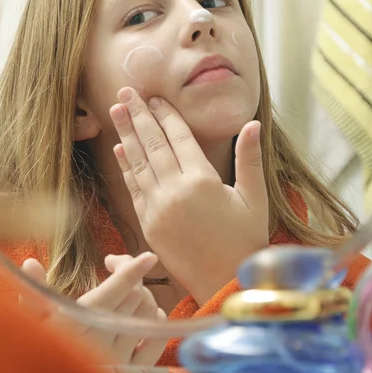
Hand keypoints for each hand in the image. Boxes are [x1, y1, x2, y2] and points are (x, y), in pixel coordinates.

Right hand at [20, 251, 167, 365]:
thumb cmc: (32, 361)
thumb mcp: (28, 324)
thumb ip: (34, 292)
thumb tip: (30, 262)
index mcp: (75, 324)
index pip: (115, 289)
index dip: (132, 269)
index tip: (149, 257)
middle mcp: (101, 344)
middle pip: (135, 296)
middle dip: (131, 279)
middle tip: (119, 273)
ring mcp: (121, 364)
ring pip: (148, 314)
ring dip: (143, 298)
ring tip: (128, 294)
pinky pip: (157, 343)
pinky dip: (155, 322)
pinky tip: (144, 316)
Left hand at [110, 87, 268, 305]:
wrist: (225, 281)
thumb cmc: (245, 239)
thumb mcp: (255, 198)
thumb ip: (249, 159)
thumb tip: (253, 124)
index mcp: (202, 181)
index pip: (179, 138)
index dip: (166, 115)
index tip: (155, 98)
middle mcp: (175, 191)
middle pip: (153, 144)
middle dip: (138, 116)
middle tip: (125, 92)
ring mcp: (157, 208)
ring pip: (138, 163)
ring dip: (126, 135)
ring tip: (116, 111)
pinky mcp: (147, 224)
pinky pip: (133, 189)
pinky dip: (125, 167)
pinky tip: (119, 149)